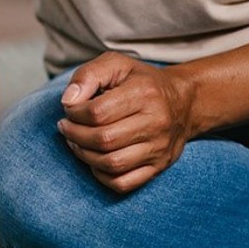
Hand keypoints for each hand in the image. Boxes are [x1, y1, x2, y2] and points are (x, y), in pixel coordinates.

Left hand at [56, 52, 194, 193]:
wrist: (182, 102)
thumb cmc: (142, 81)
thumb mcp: (116, 64)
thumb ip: (88, 75)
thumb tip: (68, 101)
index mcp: (144, 93)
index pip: (98, 112)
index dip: (75, 113)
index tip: (69, 110)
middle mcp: (155, 122)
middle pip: (104, 139)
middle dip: (75, 135)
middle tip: (66, 127)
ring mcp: (159, 148)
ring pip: (113, 164)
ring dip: (84, 155)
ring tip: (75, 142)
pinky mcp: (159, 167)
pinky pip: (124, 183)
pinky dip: (102, 175)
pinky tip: (94, 160)